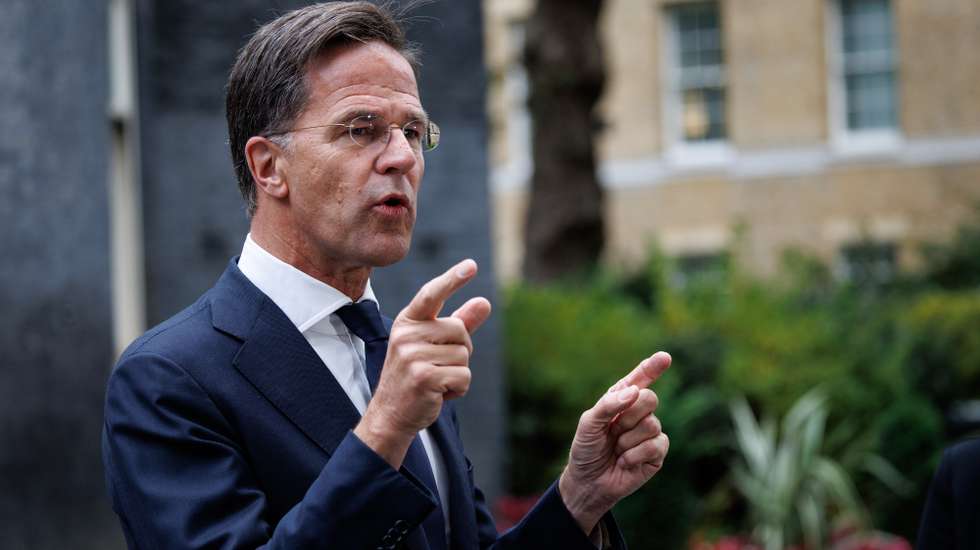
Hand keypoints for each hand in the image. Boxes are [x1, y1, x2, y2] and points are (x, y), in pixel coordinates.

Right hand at [354, 259, 491, 467]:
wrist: (392, 413)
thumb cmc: (416, 375)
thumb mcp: (435, 346)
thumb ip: (460, 322)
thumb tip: (485, 301)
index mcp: (408, 321)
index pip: (432, 294)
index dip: (452, 279)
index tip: (471, 265)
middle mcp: (406, 334)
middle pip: (459, 330)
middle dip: (461, 351)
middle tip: (440, 367)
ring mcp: (412, 355)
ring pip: (464, 355)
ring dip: (458, 373)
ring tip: (436, 381)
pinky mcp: (423, 376)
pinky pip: (463, 376)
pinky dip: (459, 389)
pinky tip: (439, 394)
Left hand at [559, 352, 671, 533]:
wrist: (588, 482)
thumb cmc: (586, 449)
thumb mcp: (588, 424)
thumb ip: (608, 405)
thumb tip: (635, 392)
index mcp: (621, 399)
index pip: (640, 379)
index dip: (653, 367)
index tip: (664, 357)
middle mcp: (638, 413)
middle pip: (649, 398)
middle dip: (628, 416)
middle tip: (613, 431)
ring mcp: (650, 432)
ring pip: (652, 424)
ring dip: (628, 440)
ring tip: (617, 449)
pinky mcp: (657, 453)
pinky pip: (656, 445)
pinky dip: (635, 455)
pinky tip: (625, 462)